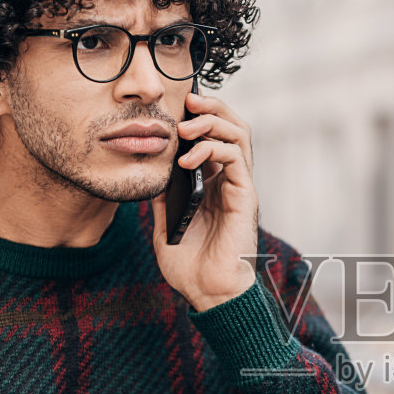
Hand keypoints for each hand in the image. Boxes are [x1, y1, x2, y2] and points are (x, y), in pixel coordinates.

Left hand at [152, 89, 258, 310]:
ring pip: (239, 135)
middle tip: (188, 100)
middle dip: (212, 107)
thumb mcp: (165, 224)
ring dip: (213, 122)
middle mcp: (230, 181)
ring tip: (187, 127)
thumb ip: (161, 198)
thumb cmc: (190, 266)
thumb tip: (148, 173)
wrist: (208, 293)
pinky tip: (189, 158)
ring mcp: (240, 187)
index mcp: (214, 184)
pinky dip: (213, 149)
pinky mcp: (246, 197)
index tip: (177, 106)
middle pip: (232, 127)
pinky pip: (237, 159)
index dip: (200, 115)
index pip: (214, 136)